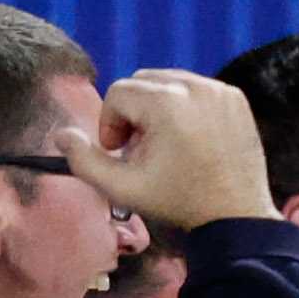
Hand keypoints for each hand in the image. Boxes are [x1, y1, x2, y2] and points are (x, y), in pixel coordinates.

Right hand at [92, 71, 278, 231]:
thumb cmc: (178, 202)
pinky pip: (196, 89)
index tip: (121, 152)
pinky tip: (191, 139)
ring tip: (166, 145)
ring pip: (168, 82)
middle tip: (142, 148)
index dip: (111, 123)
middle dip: (133, 112)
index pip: (118, 93)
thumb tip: (62, 134)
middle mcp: (194, 87)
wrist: (236, 216)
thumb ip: (84, 161)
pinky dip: (186, 106)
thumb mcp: (123, 188)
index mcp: (166, 103)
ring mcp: (219, 90)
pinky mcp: (235, 97)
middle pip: (142, 81)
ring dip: (157, 107)